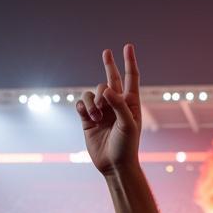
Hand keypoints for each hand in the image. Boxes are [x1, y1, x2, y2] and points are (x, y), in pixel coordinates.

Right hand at [77, 44, 141, 175]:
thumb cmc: (127, 146)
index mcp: (130, 103)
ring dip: (93, 101)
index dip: (129, 62)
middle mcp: (116, 104)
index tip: (128, 46)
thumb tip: (106, 89)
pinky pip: (82, 103)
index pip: (130, 78)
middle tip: (106, 52)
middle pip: (111, 79)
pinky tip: (87, 115)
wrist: (114, 166)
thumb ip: (119, 105)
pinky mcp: (88, 119)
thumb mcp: (128, 125)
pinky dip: (83, 106)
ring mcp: (102, 111)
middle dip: (109, 65)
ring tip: (97, 116)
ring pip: (93, 92)